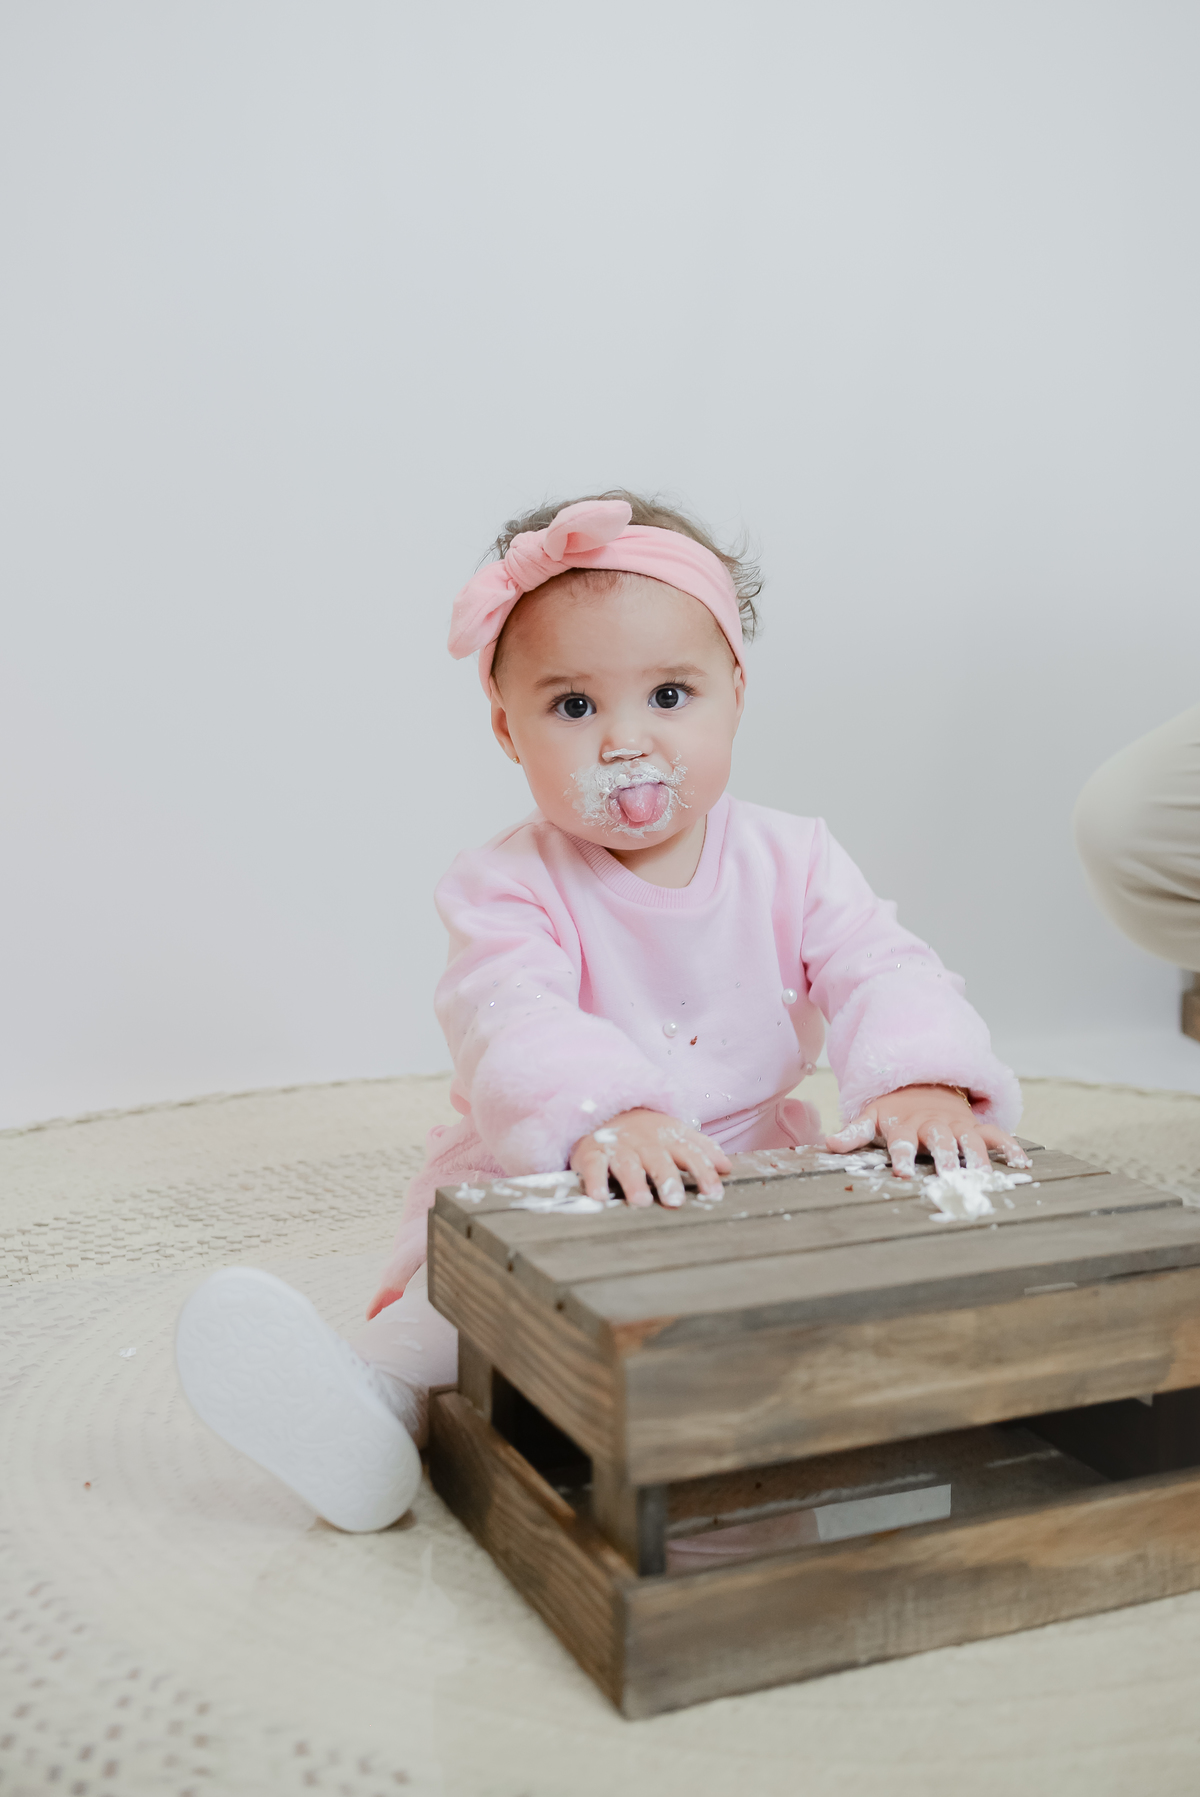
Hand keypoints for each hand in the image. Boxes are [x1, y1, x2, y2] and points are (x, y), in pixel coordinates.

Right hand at [570, 1109, 731, 1207]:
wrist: (606, 1111)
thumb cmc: (647, 1133)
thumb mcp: (675, 1134)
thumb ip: (701, 1148)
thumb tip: (727, 1166)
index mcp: (668, 1137)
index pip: (690, 1153)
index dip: (703, 1172)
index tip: (714, 1194)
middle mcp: (644, 1142)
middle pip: (658, 1160)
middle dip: (667, 1179)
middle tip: (675, 1200)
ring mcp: (618, 1147)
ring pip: (627, 1164)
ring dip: (634, 1182)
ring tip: (641, 1201)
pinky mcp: (592, 1153)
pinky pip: (593, 1166)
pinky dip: (595, 1181)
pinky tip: (599, 1197)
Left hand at [824, 1084, 1030, 1178]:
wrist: (921, 1084)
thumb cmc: (894, 1110)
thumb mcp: (871, 1116)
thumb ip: (853, 1132)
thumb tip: (828, 1143)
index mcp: (906, 1125)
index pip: (902, 1141)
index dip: (900, 1155)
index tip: (900, 1172)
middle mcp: (934, 1125)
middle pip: (940, 1142)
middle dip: (944, 1158)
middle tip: (947, 1175)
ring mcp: (957, 1125)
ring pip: (970, 1141)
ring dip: (977, 1158)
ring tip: (983, 1177)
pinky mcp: (974, 1126)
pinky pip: (995, 1135)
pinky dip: (1010, 1147)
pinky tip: (1022, 1163)